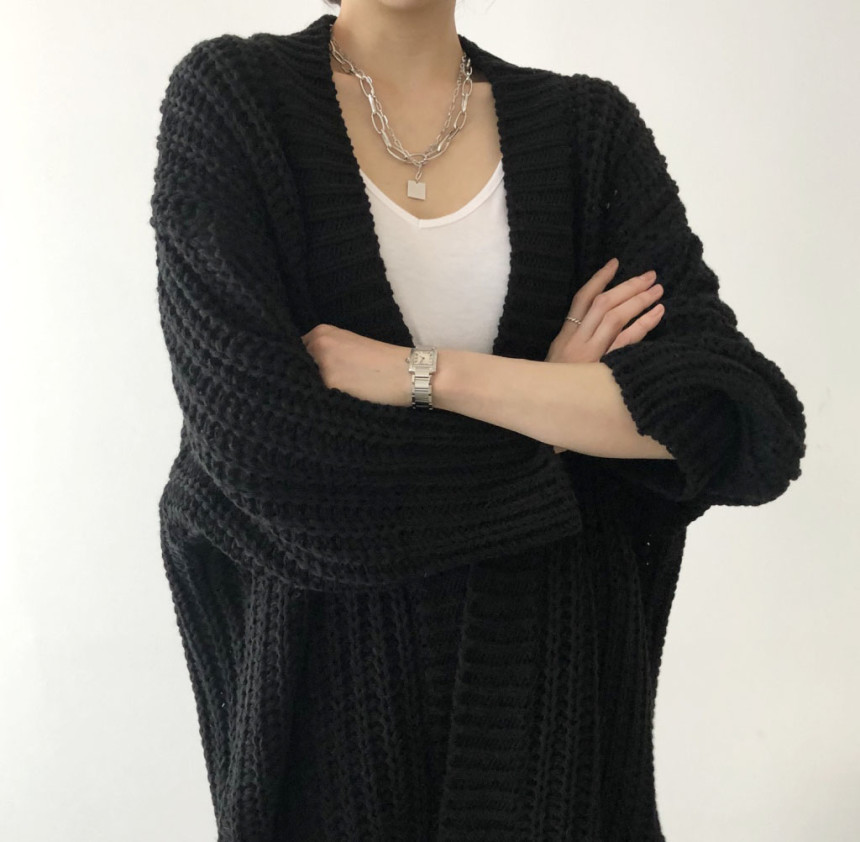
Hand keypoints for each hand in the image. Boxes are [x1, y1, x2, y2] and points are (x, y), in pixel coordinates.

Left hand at [301, 323, 411, 406]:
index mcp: (322, 332)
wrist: (408, 372)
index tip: (309, 376)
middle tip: (318, 389)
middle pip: (294, 366)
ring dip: (311, 391)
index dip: (300, 365)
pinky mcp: (330, 385)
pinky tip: (336, 403)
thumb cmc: (383, 361)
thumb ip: (326, 352)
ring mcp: (322, 365)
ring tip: (330, 396)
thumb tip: (303, 369)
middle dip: (302, 377)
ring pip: (303, 382)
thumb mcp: (350, 345)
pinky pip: (316, 396)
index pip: (294, 351)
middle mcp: (318, 345)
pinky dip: (322, 400)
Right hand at [547, 257, 664, 453]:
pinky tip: (658, 313)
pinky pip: (627, 341)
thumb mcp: (557, 359)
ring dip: (639, 301)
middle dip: (628, 287)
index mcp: (565, 336)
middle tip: (650, 275)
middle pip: (604, 304)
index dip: (599, 279)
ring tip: (657, 290)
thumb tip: (592, 320)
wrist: (546, 409)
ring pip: (616, 318)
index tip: (615, 263)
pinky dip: (644, 325)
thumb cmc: (555, 387)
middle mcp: (577, 340)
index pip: (582, 299)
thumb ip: (573, 340)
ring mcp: (592, 353)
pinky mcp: (604, 367)